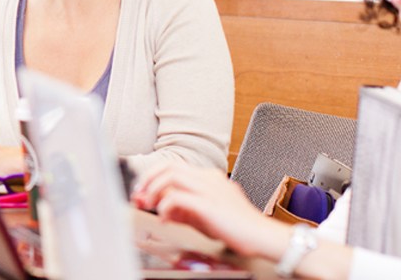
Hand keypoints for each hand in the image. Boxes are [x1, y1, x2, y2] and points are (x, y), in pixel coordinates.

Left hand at [131, 161, 287, 259]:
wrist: (261, 236)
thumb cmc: (238, 227)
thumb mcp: (206, 216)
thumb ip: (185, 209)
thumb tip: (162, 207)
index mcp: (209, 177)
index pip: (175, 167)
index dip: (154, 177)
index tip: (142, 191)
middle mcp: (208, 178)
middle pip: (170, 165)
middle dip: (148, 178)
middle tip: (139, 194)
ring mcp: (209, 189)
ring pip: (171, 175)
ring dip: (153, 189)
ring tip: (147, 204)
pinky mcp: (209, 204)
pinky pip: (178, 197)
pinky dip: (165, 205)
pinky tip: (163, 216)